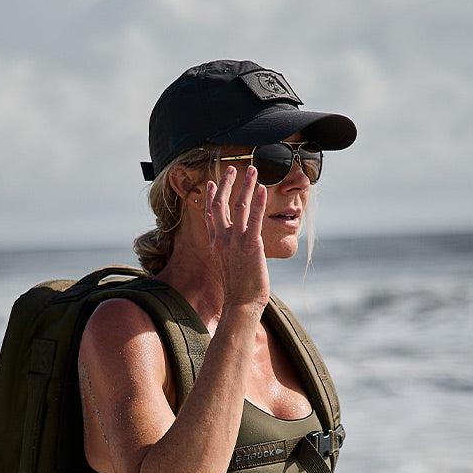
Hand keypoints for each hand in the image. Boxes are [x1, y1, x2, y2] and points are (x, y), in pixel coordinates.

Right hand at [204, 165, 270, 309]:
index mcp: (216, 244)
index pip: (210, 215)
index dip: (210, 196)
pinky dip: (258, 202)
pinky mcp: (251, 246)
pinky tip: (262, 189)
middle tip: (232, 169)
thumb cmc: (238, 291)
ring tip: (253, 170)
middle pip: (220, 204)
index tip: (212, 183)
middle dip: (226, 183)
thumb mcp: (228, 267)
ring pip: (239, 206)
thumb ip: (228, 252)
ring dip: (246, 185)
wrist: (241, 304)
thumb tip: (235, 249)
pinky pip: (254, 219)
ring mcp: (236, 242)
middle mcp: (222, 240)